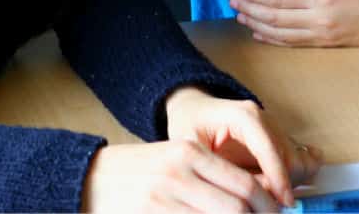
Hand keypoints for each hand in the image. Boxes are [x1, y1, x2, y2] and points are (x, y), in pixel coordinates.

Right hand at [81, 140, 283, 211]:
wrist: (89, 178)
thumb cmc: (137, 173)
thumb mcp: (174, 162)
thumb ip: (208, 176)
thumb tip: (250, 200)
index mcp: (190, 152)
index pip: (245, 184)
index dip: (268, 207)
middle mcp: (180, 171)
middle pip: (238, 207)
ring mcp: (164, 196)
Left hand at [165, 87, 320, 200]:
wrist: (193, 109)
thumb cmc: (190, 125)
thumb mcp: (194, 147)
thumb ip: (218, 168)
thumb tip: (245, 194)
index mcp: (243, 116)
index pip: (269, 148)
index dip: (278, 177)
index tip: (283, 202)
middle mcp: (263, 118)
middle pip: (290, 157)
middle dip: (283, 184)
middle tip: (266, 203)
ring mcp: (272, 127)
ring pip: (298, 161)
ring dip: (289, 183)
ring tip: (268, 197)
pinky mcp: (277, 138)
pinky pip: (298, 160)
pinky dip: (293, 178)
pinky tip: (281, 190)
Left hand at [230, 0, 358, 46]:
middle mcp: (318, 20)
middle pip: (274, 18)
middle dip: (250, 9)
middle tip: (232, 0)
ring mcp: (322, 35)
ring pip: (281, 34)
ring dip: (257, 25)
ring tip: (240, 15)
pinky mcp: (327, 44)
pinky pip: (294, 43)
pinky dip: (274, 39)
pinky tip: (261, 33)